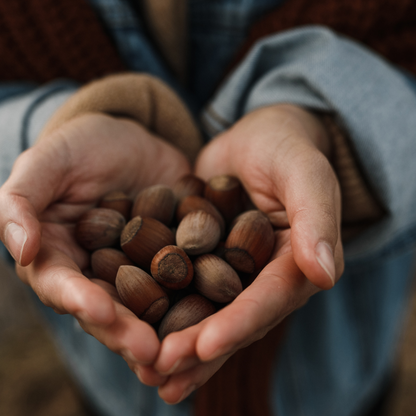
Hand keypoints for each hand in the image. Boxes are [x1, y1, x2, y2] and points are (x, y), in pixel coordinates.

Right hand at [0, 112, 190, 375]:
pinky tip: (212, 318)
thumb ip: (21, 201)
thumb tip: (20, 250)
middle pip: (108, 309)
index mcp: (58, 257)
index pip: (62, 286)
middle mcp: (96, 274)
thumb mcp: (48, 162)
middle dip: (125, 332)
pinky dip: (195, 302)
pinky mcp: (173, 261)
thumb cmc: (83, 147)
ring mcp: (137, 271)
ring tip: (180, 349)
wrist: (135, 140)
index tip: (100, 312)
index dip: (78, 300)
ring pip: (146, 308)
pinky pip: (183, 283)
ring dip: (161, 331)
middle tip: (149, 352)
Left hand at [149, 104, 343, 402]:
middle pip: (234, 319)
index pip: (269, 300)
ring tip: (147, 369)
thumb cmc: (287, 149)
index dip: (239, 325)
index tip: (205, 346)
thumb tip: (325, 274)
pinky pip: (184, 288)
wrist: (259, 138)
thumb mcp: (305, 174)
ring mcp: (233, 272)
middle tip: (161, 371)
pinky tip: (135, 331)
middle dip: (199, 348)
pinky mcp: (205, 259)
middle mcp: (265, 278)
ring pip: (207, 313)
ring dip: (179, 344)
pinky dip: (163, 310)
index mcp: (297, 265)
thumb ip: (316, 218)